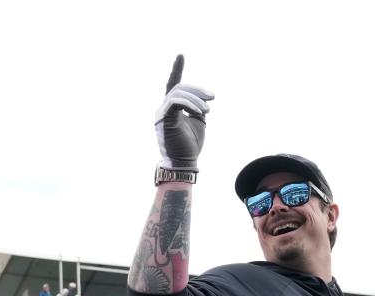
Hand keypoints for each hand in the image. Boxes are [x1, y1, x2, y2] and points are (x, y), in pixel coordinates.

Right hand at [155, 54, 213, 170]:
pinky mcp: (163, 118)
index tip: (181, 55)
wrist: (184, 162)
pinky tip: (200, 111)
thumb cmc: (191, 145)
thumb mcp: (199, 121)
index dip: (177, 69)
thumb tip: (202, 98)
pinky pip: (175, 102)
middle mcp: (163, 108)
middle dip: (197, 90)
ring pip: (178, 93)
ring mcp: (161, 113)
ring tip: (208, 110)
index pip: (173, 85)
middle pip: (179, 87)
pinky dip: (190, 104)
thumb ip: (198, 107)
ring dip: (196, 98)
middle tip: (212, 97)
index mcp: (171, 108)